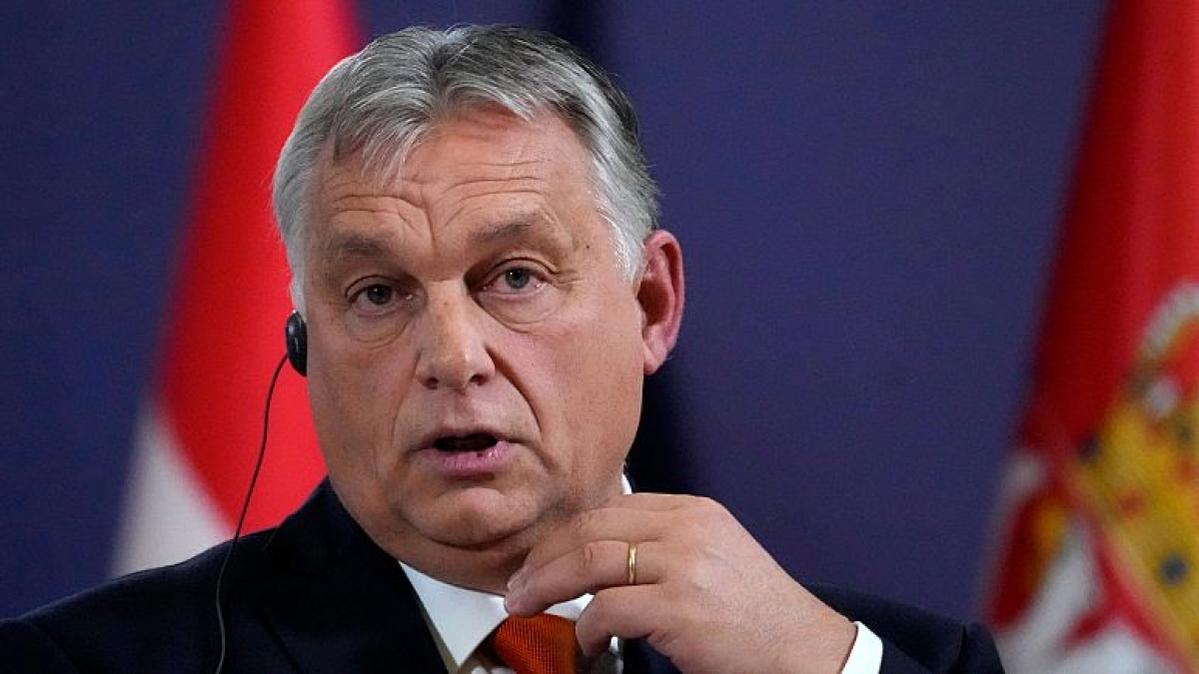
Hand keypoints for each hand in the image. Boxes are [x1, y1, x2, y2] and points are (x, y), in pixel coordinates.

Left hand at [503, 493, 856, 673]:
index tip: (539, 556)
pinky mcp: (678, 608)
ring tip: (526, 605)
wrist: (804, 649)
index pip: (607, 507)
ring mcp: (682, 566)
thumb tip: (597, 558)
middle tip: (518, 584)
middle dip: (541, 558)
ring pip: (586, 562)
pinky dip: (586, 629)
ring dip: (545, 587)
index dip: (562, 533)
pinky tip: (589, 643)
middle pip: (588, 528)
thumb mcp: (713, 555)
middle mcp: (685, 528)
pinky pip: (606, 610)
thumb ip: (662, 545)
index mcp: (690, 511)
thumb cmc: (757, 612)